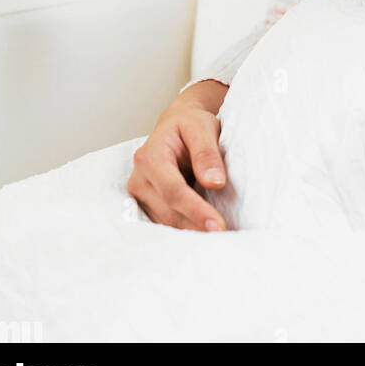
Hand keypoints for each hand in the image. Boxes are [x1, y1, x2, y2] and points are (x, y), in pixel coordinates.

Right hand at [126, 82, 230, 230]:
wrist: (177, 124)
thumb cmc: (190, 124)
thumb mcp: (202, 128)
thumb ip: (207, 153)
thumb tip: (214, 183)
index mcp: (150, 156)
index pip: (173, 190)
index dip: (196, 211)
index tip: (218, 226)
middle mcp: (139, 177)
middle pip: (168, 211)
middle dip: (196, 227)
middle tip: (225, 239)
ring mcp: (140, 193)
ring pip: (166, 222)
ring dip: (191, 232)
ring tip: (217, 240)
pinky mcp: (146, 204)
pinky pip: (165, 222)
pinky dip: (185, 229)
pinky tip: (203, 233)